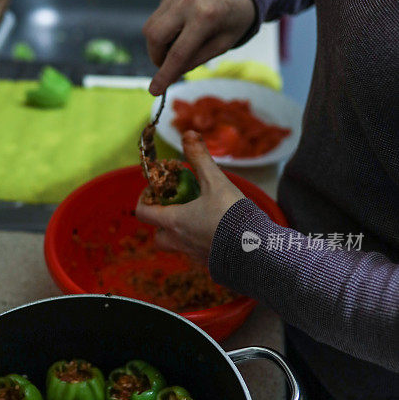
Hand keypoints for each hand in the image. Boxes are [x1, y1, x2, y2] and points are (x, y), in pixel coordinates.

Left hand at [135, 131, 244, 265]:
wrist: (257, 250)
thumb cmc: (231, 214)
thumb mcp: (215, 181)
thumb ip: (199, 158)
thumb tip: (188, 134)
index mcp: (174, 221)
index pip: (143, 213)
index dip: (144, 200)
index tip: (157, 191)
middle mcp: (179, 241)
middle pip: (158, 236)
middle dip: (162, 222)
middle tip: (177, 207)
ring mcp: (194, 256)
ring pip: (176, 246)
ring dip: (180, 233)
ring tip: (198, 218)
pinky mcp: (209, 265)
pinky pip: (195, 254)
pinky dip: (198, 243)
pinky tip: (215, 232)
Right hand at [143, 0, 255, 95]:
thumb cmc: (233, 20)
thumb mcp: (222, 46)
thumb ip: (196, 60)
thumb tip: (170, 74)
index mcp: (206, 17)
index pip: (178, 53)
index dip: (165, 74)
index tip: (154, 90)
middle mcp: (188, 1)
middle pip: (155, 37)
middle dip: (156, 57)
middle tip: (168, 65)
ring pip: (150, 27)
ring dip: (158, 44)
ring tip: (177, 45)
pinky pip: (157, 16)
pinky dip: (164, 28)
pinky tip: (181, 25)